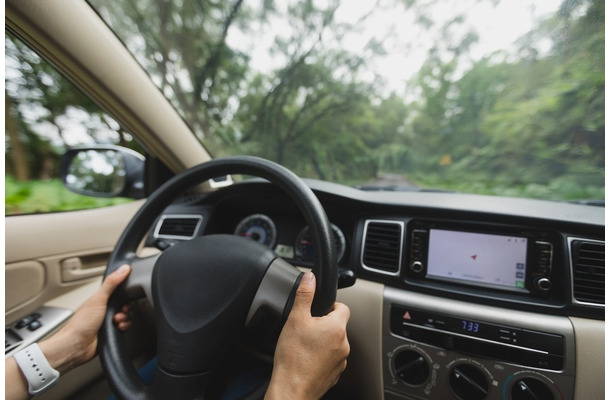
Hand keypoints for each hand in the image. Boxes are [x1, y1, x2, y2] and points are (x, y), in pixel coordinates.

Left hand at [39, 264, 131, 372]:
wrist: (77, 346)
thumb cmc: (81, 324)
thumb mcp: (98, 299)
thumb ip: (111, 283)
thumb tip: (123, 268)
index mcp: (100, 299)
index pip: (119, 291)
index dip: (125, 294)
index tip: (126, 296)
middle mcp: (104, 309)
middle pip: (125, 304)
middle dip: (126, 309)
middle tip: (120, 311)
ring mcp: (107, 321)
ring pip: (126, 316)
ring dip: (125, 319)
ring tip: (116, 322)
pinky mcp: (111, 332)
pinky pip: (125, 327)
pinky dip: (124, 327)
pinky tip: (117, 329)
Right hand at [265, 271, 349, 399]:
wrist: (291, 390)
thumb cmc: (293, 357)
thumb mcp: (295, 319)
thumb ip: (305, 294)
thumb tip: (311, 277)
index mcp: (337, 327)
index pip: (343, 307)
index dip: (329, 305)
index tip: (317, 310)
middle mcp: (344, 344)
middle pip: (337, 326)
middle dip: (322, 324)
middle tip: (304, 329)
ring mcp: (340, 361)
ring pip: (333, 343)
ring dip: (322, 341)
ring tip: (303, 345)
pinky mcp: (334, 375)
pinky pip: (330, 359)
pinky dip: (320, 357)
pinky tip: (305, 359)